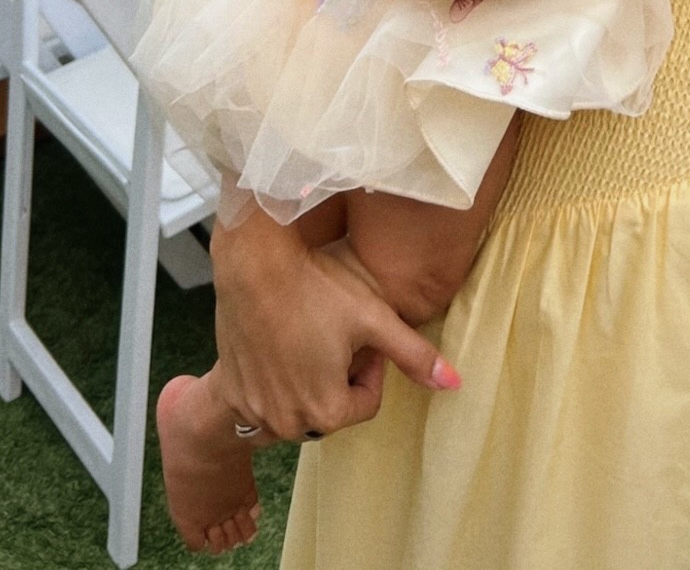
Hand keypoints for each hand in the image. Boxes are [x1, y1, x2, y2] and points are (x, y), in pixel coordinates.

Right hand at [211, 209, 459, 443]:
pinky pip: (264, 400)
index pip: (367, 402)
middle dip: (340, 377)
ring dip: (308, 382)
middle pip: (331, 408)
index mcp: (328, 412)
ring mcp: (257, 412)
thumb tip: (455, 385)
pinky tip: (278, 341)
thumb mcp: (374, 318)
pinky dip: (275, 381)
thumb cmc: (317, 288)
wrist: (254, 266)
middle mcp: (289, 423)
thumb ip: (413, 355)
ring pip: (298, 405)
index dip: (371, 364)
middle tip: (334, 333)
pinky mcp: (233, 395)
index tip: (361, 332)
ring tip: (308, 335)